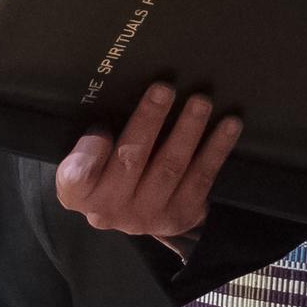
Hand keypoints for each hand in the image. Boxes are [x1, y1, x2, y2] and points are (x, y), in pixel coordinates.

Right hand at [55, 84, 242, 239]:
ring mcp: (146, 216)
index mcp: (78, 192)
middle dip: (149, 122)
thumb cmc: (104, 168)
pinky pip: (201, 178)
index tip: (102, 133)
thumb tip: (114, 97)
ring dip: (188, 131)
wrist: (132, 210)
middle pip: (130, 161)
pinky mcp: (179, 216)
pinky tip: (228, 125)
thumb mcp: (85, 156)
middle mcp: (108, 209)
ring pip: (170, 167)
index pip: (77, 177)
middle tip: (164, 89)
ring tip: (200, 102)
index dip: (89, 156)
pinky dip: (216, 149)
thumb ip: (91, 140)